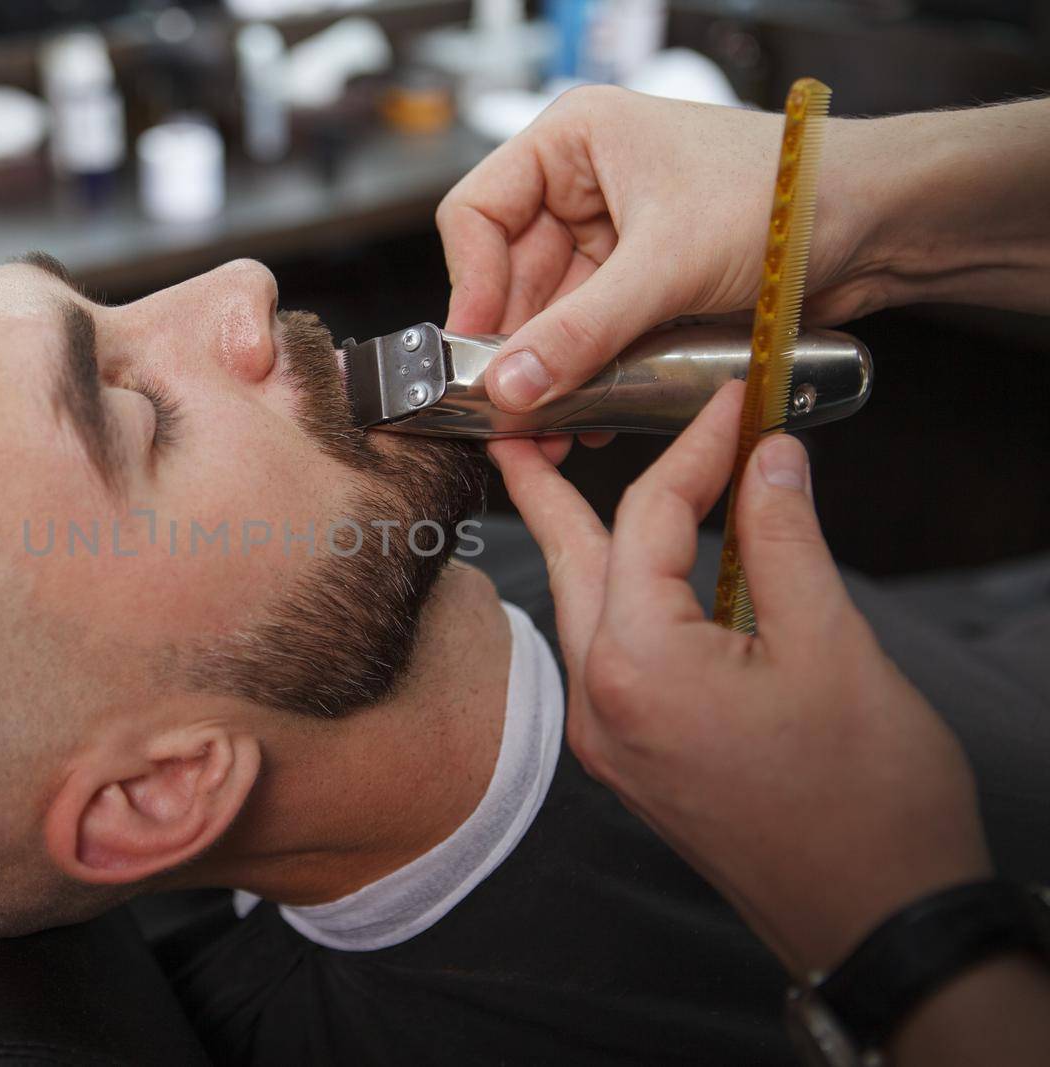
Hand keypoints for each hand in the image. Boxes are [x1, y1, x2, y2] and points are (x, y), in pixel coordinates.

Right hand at [438, 87, 889, 416]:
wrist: (880, 221)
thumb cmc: (785, 197)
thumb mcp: (667, 266)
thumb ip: (579, 332)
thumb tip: (509, 386)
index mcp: (574, 142)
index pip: (477, 214)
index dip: (472, 284)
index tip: (479, 351)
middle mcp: (583, 185)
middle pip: (511, 276)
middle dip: (514, 347)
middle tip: (512, 410)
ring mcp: (612, 236)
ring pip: (549, 315)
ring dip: (550, 372)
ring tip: (551, 427)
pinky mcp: (640, 282)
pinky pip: (590, 334)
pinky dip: (587, 376)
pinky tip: (590, 415)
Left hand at [488, 382, 990, 975]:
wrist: (874, 917)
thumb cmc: (866, 795)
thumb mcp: (831, 643)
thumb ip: (784, 537)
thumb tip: (768, 457)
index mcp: (638, 663)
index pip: (648, 519)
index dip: (694, 450)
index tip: (732, 404)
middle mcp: (598, 702)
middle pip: (572, 562)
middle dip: (548, 489)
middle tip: (521, 430)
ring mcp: (606, 738)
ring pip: (582, 610)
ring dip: (583, 544)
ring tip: (557, 483)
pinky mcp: (628, 759)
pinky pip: (605, 656)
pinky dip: (618, 600)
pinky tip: (642, 574)